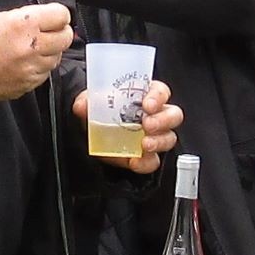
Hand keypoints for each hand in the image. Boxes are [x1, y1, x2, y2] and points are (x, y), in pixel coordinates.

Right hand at [0, 1, 73, 101]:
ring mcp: (29, 70)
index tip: (53, 18)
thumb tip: (46, 22)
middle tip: (47, 33)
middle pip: (65, 38)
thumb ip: (26, 19)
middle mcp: (31, 48)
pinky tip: (21, 64)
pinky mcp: (24, 87)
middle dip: (58, 33)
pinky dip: (37, 69)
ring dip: (48, 53)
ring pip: (56, 59)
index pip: (61, 15)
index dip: (58, 15)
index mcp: (24, 24)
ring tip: (30, 50)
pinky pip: (42, 76)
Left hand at [68, 77, 186, 162]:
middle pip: (173, 115)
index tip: (148, 104)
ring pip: (169, 138)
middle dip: (163, 120)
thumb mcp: (90, 102)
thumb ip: (86, 101)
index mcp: (144, 96)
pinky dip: (146, 162)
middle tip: (147, 124)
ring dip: (159, 141)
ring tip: (145, 144)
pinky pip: (154, 161)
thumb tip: (82, 105)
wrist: (90, 136)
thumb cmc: (98, 112)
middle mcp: (154, 116)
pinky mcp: (146, 157)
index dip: (158, 96)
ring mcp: (153, 137)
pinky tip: (135, 161)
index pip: (161, 91)